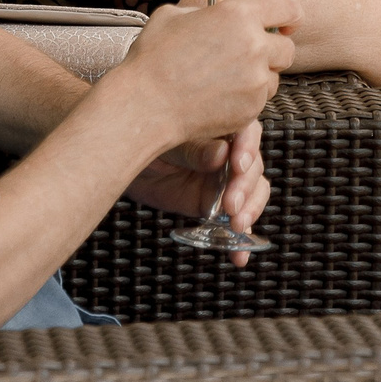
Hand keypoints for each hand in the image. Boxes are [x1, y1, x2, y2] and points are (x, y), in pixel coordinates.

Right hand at [107, 0, 298, 153]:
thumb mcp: (174, 15)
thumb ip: (204, 12)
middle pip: (287, 48)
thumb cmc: (153, 56)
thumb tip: (213, 17)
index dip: (290, 15)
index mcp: (239, 15)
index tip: (285, 23)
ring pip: (275, 78)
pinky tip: (220, 97)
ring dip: (260, 77)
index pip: (289, 7)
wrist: (146, 103)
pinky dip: (247, 99)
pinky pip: (260, 101)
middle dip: (273, 51)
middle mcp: (254, 46)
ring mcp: (256, 81)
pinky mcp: (251, 109)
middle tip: (249, 56)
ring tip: (228, 79)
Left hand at [125, 121, 272, 266]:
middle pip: (252, 166)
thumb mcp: (164, 142)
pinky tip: (239, 254)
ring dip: (250, 210)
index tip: (239, 165)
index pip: (247, 131)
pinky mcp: (219, 207)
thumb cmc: (145, 143)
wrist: (127, 167)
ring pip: (253, 192)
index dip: (248, 148)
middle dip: (246, 187)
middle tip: (231, 205)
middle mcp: (230, 152)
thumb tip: (221, 153)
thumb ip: (192, 149)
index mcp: (220, 127)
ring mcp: (226, 180)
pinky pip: (236, 222)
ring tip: (237, 226)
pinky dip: (240, 242)